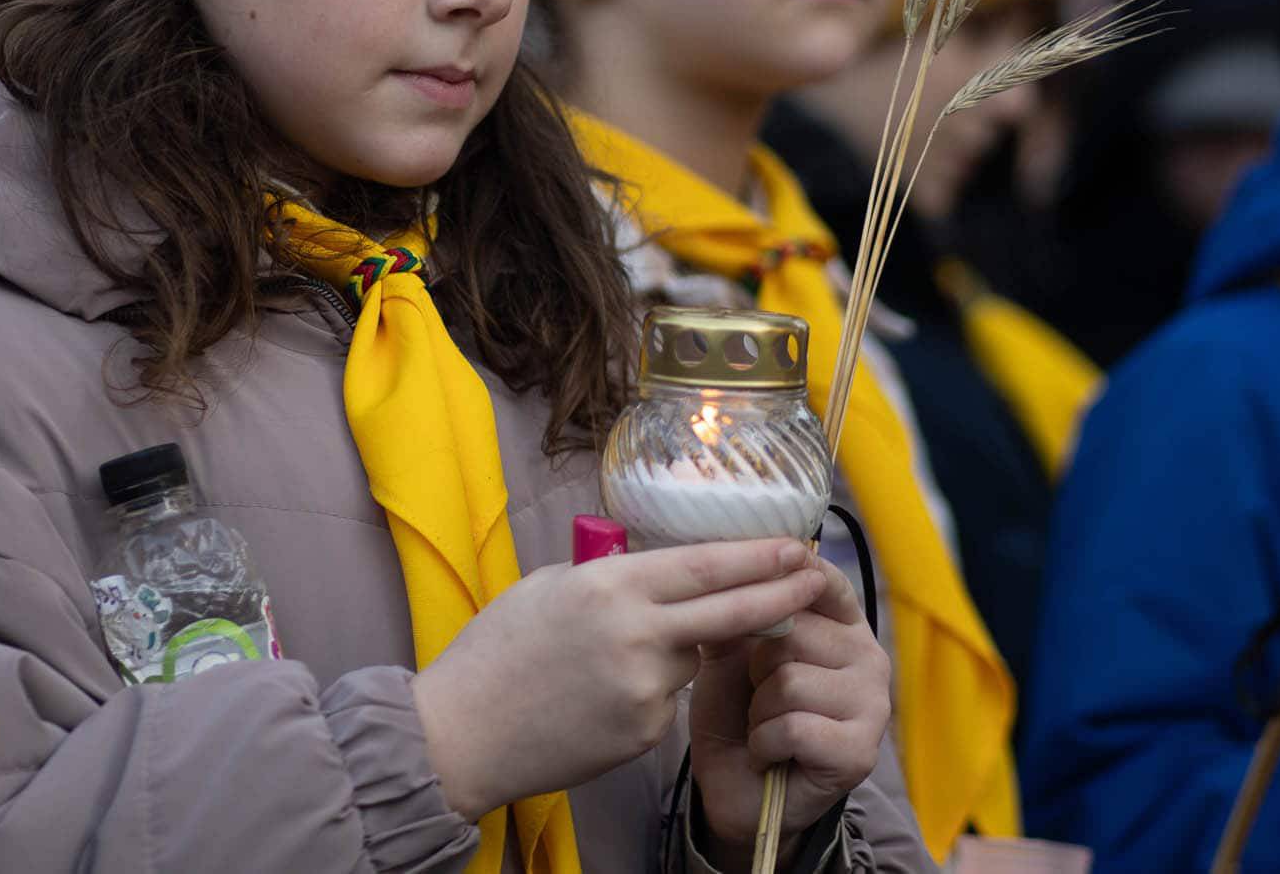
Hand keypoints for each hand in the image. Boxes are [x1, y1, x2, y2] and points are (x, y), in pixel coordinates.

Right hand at [412, 539, 827, 820]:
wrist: (461, 734)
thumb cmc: (495, 651)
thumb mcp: (549, 588)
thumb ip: (611, 581)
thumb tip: (654, 575)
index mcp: (612, 587)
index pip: (706, 565)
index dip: (758, 555)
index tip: (796, 544)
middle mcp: (638, 635)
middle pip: (731, 610)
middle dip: (780, 593)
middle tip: (818, 576)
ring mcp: (645, 690)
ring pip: (692, 657)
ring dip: (682, 648)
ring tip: (618, 654)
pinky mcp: (645, 733)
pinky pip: (666, 701)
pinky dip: (648, 691)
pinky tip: (596, 696)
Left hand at [688, 557, 889, 861]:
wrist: (734, 788)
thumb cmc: (737, 712)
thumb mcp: (727, 653)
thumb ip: (737, 611)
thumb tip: (734, 568)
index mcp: (843, 627)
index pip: (826, 582)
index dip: (789, 577)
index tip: (760, 577)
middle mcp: (869, 659)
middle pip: (796, 631)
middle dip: (757, 666)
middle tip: (758, 695)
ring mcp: (872, 707)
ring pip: (791, 681)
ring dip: (759, 710)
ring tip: (764, 726)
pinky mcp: (860, 752)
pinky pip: (794, 726)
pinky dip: (766, 742)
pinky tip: (770, 753)